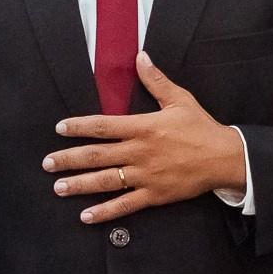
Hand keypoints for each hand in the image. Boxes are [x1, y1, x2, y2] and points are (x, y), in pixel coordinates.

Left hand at [44, 54, 246, 224]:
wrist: (225, 158)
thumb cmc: (202, 128)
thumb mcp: (180, 99)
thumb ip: (156, 81)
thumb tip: (140, 57)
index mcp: (144, 127)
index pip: (104, 126)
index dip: (79, 127)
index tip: (60, 128)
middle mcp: (140, 152)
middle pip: (97, 155)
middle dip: (69, 158)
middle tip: (47, 162)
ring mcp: (146, 176)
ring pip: (106, 181)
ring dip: (80, 184)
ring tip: (58, 187)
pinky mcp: (154, 195)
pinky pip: (125, 205)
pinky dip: (105, 212)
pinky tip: (86, 216)